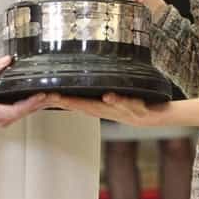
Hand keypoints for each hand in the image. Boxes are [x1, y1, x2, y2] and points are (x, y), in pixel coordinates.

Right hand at [0, 55, 47, 125]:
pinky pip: (17, 113)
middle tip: (54, 95)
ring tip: (50, 97)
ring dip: (35, 106)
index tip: (42, 96)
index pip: (17, 109)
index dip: (31, 103)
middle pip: (23, 113)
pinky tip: (35, 101)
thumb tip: (7, 60)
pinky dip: (28, 107)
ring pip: (22, 115)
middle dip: (39, 104)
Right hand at [50, 92, 165, 127]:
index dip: (58, 100)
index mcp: (100, 106)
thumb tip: (79, 81)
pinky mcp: (137, 109)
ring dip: (86, 103)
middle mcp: (108, 110)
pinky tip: (108, 95)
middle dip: (67, 102)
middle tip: (50, 97)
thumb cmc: (133, 105)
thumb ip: (96, 93)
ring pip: (102, 107)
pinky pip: (127, 103)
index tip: (41, 95)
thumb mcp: (113, 99)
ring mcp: (122, 110)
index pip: (76, 103)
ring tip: (71, 98)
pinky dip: (117, 100)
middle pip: (84, 107)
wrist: (157, 116)